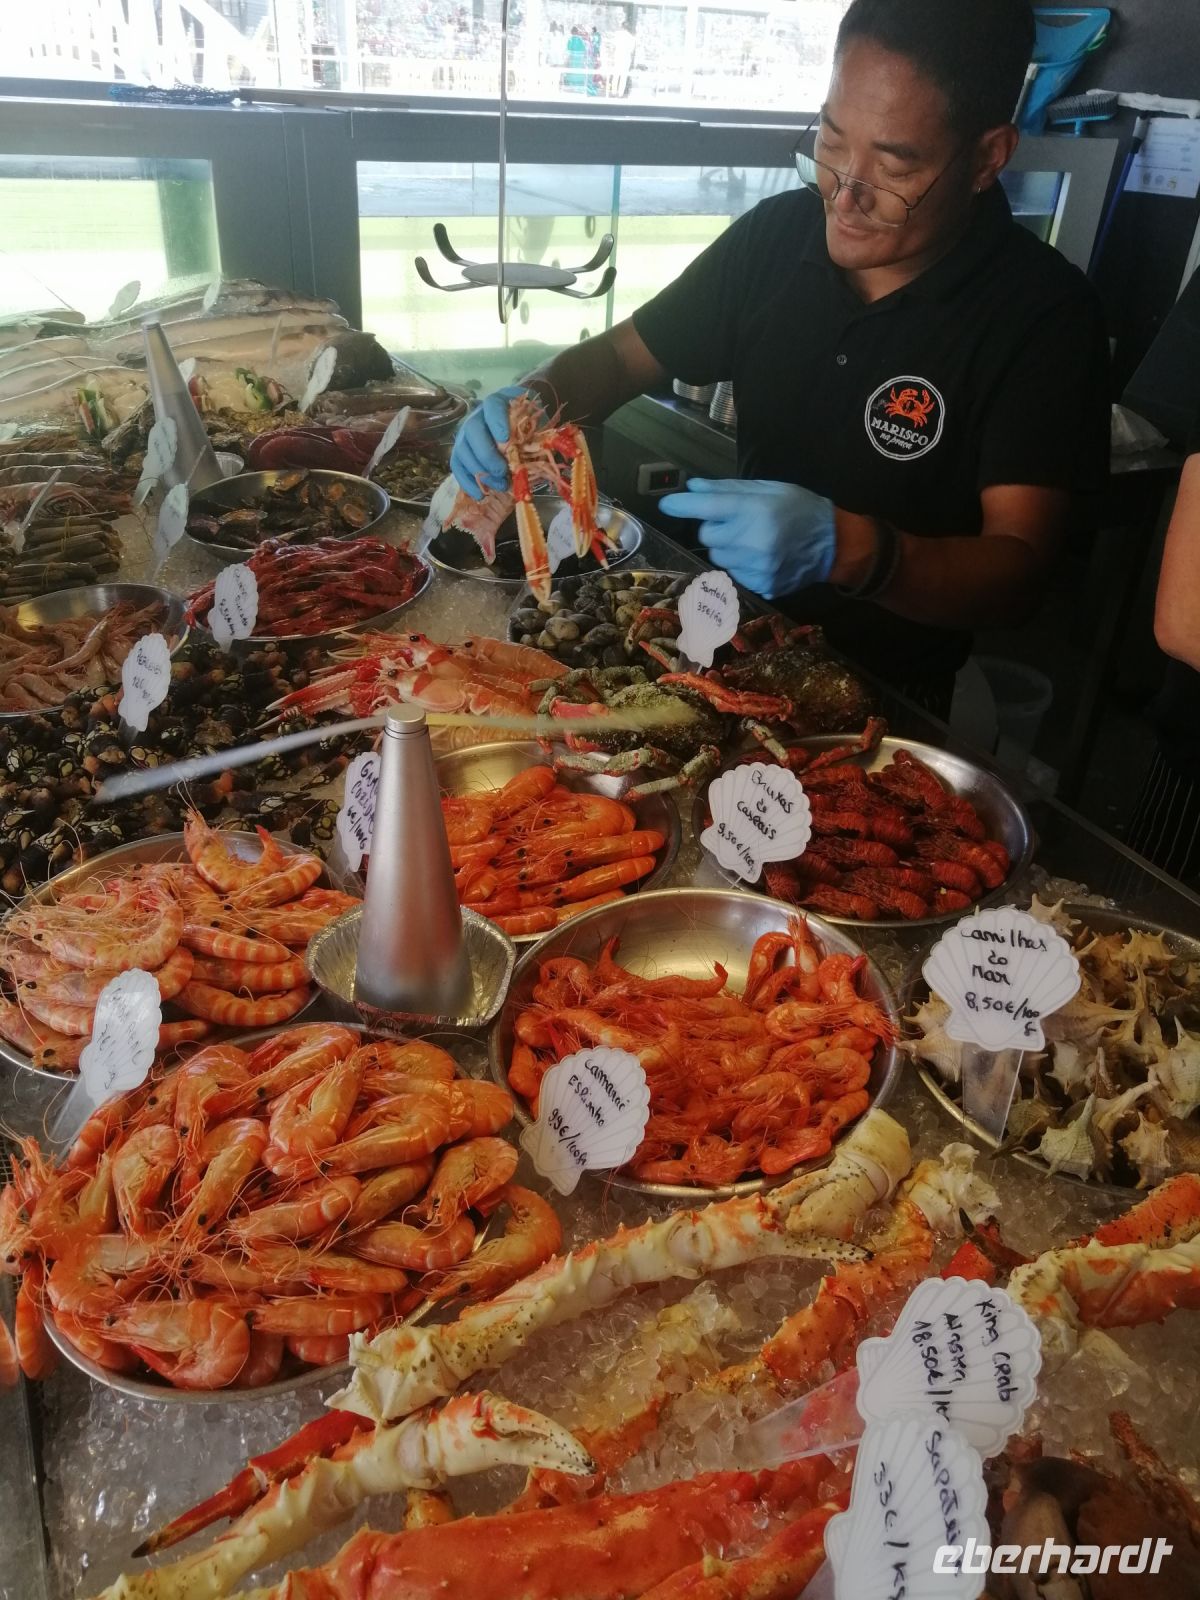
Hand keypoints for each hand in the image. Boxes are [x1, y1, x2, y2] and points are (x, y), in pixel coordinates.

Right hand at [449, 385, 539, 499]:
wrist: (517, 430)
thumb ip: (534, 435)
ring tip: (500, 484)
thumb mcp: (535, 426)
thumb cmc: (527, 427)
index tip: (506, 440)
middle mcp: (477, 416)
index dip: (497, 422)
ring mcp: (466, 434)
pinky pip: (457, 466)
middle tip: (502, 471)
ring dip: (480, 471)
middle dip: (487, 454)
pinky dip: (467, 482)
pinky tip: (480, 494)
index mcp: (498, 403)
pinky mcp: (461, 452)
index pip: (493, 406)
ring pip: (463, 450)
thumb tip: (536, 453)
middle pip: (473, 430)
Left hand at [657, 478, 835, 598]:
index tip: (667, 504)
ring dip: (726, 547)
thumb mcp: (768, 489)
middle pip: (708, 535)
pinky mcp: (760, 585)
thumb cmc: (799, 508)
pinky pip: (733, 574)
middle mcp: (752, 541)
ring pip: (718, 557)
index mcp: (754, 511)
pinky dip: (739, 564)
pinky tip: (759, 556)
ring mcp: (756, 567)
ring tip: (751, 539)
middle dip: (716, 527)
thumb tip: (693, 488)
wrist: (833, 544)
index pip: (707, 507)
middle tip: (737, 522)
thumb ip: (729, 489)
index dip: (682, 504)